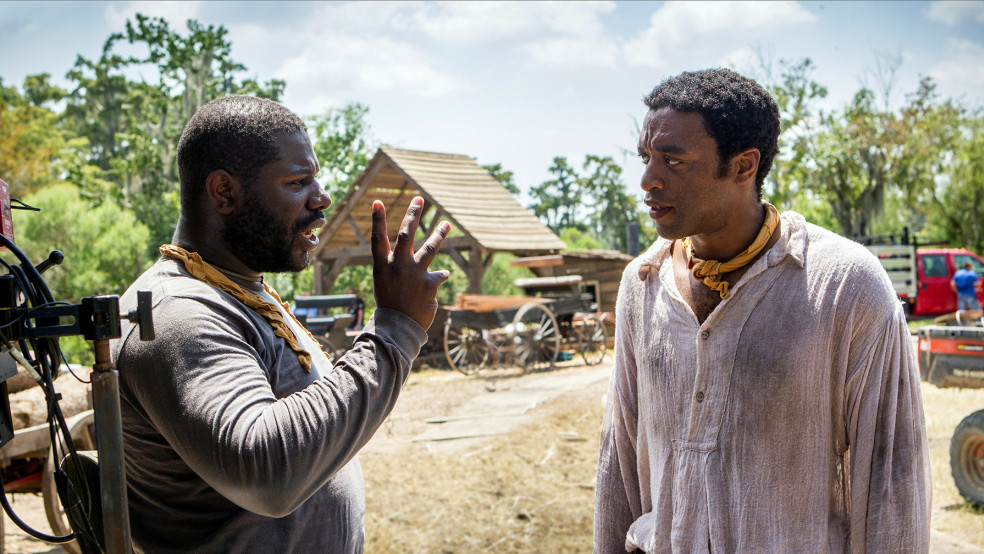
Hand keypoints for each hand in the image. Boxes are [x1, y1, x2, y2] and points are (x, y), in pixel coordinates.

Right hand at [371, 196, 449, 329]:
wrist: (398, 328)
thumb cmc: (391, 304)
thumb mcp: (386, 283)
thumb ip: (399, 267)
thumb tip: (412, 257)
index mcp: (382, 266)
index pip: (378, 239)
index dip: (377, 220)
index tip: (378, 202)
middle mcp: (398, 266)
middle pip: (406, 234)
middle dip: (413, 214)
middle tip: (419, 199)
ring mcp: (414, 274)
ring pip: (430, 248)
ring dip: (439, 234)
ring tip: (446, 224)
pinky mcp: (429, 284)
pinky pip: (438, 275)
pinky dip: (440, 276)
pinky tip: (441, 277)